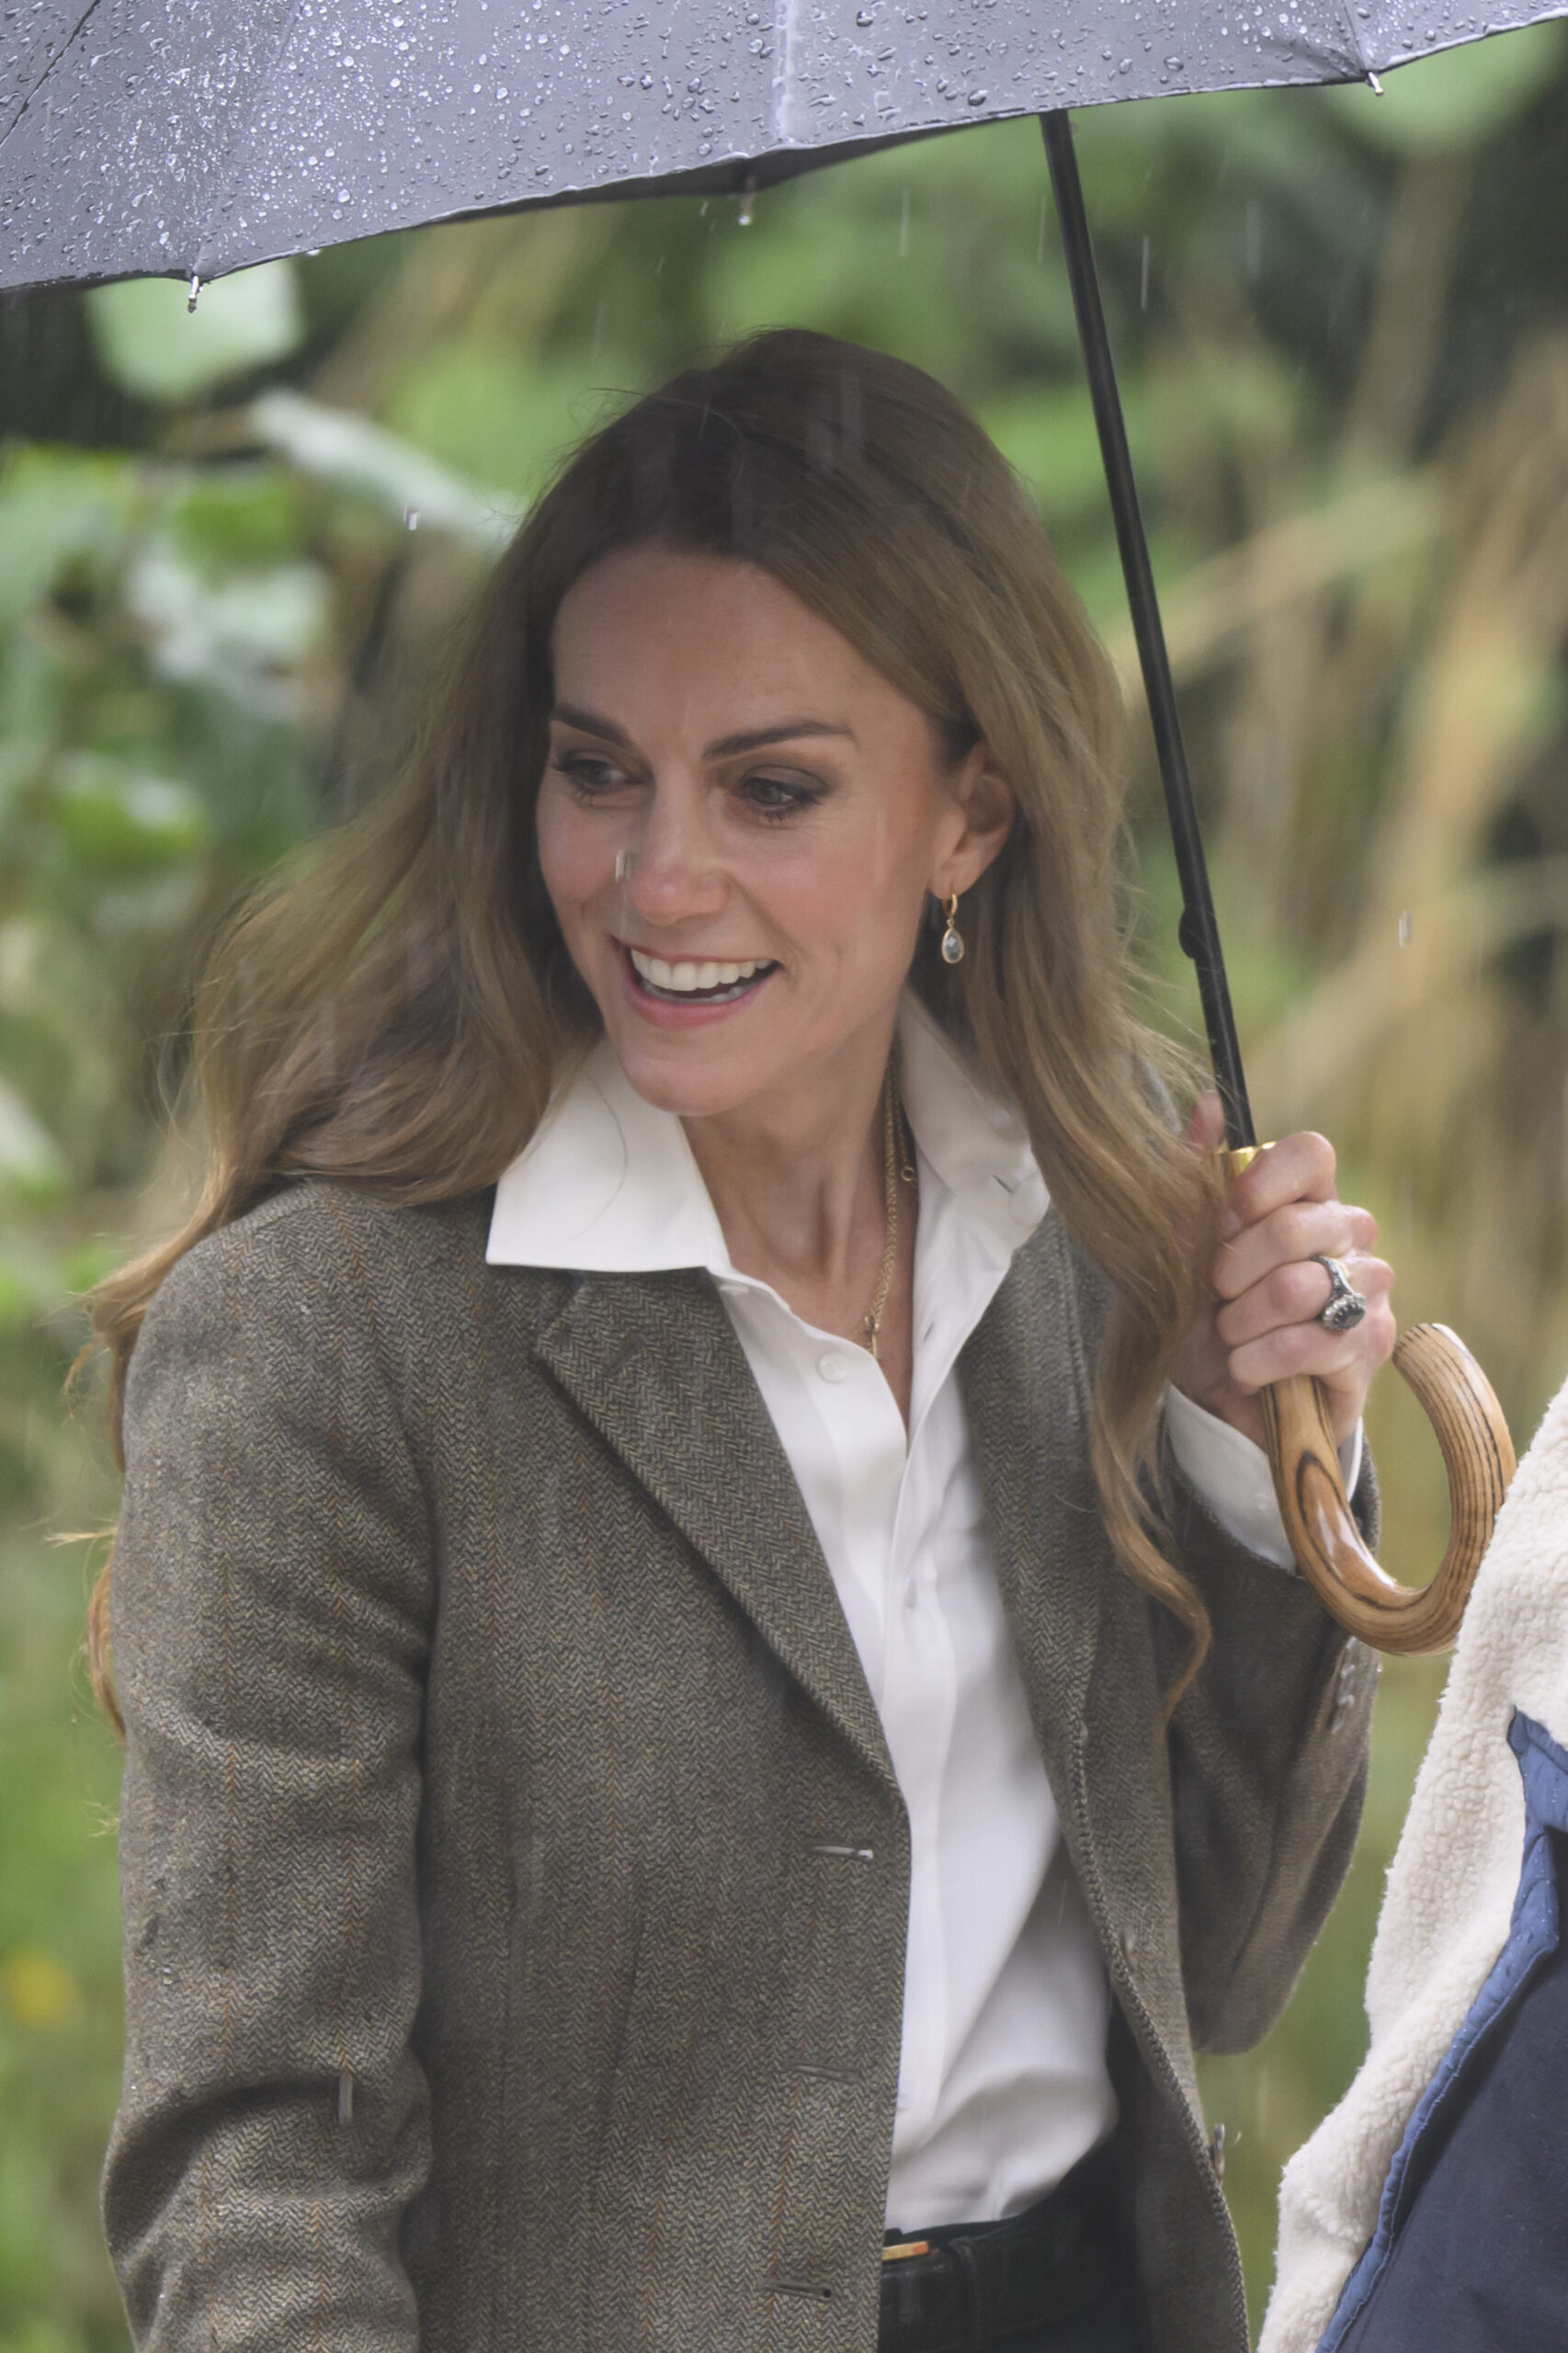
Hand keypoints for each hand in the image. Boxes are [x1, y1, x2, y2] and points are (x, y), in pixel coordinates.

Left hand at [1171, 1093, 1395, 1447]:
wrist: (1218, 1398)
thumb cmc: (1203, 1310)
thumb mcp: (1179, 1244)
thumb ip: (1190, 1172)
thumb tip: (1207, 1102)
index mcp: (1308, 1196)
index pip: (1312, 1152)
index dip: (1260, 1184)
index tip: (1223, 1219)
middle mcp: (1350, 1234)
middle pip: (1295, 1226)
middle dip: (1232, 1270)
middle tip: (1215, 1295)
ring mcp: (1369, 1291)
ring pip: (1299, 1289)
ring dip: (1242, 1322)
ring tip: (1231, 1336)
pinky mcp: (1371, 1348)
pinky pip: (1311, 1344)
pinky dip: (1259, 1361)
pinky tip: (1246, 1369)